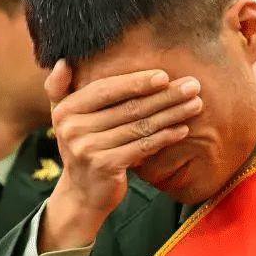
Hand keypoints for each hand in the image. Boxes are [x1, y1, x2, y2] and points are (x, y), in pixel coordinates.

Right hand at [40, 61, 201, 251]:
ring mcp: (88, 149)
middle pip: (128, 107)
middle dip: (164, 95)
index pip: (106, 89)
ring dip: (171, 114)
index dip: (135, 81)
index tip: (164, 75)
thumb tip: (62, 61)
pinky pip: (142, 147)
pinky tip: (182, 129)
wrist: (82, 194)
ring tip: (195, 105)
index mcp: (65, 110)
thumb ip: (59, 88)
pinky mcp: (105, 166)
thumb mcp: (64, 117)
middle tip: (192, 86)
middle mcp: (73, 128)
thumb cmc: (82, 147)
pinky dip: (164, 137)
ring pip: (138, 126)